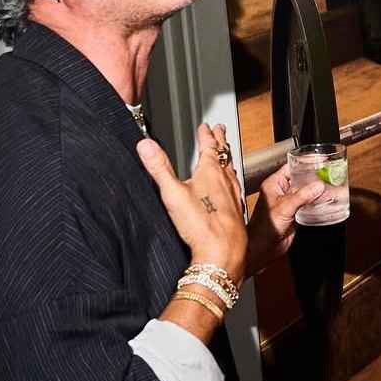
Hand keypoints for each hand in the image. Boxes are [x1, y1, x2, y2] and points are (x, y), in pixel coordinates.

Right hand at [137, 124, 246, 285]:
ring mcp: (233, 197)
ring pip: (232, 172)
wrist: (223, 253)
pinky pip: (236, 190)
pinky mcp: (236, 213)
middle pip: (224, 156)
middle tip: (221, 131)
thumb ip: (159, 167)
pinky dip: (233, 182)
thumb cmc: (202, 225)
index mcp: (210, 172)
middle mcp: (225, 182)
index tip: (206, 126)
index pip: (209, 147)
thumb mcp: (172, 193)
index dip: (206, 135)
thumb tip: (145, 145)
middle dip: (221, 141)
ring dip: (228, 160)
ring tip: (226, 156)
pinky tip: (231, 191)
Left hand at [247, 164, 325, 272]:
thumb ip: (302, 196)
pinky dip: (318, 201)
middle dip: (315, 176)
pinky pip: (309, 203)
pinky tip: (326, 200)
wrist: (263, 248)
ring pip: (306, 191)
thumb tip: (317, 186)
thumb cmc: (263, 228)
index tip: (318, 159)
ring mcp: (289, 202)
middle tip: (329, 172)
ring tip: (331, 185)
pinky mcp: (295, 213)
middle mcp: (281, 191)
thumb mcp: (284, 207)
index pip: (291, 167)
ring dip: (317, 189)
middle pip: (301, 178)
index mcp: (274, 184)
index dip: (305, 162)